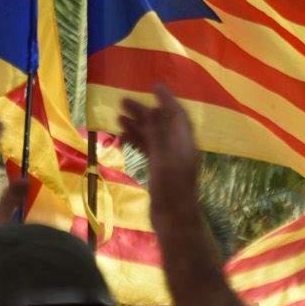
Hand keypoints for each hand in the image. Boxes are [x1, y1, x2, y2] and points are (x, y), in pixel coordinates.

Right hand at [118, 85, 199, 216]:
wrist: (173, 220)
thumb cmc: (171, 189)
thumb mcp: (164, 158)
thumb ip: (159, 134)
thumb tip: (154, 110)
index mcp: (185, 142)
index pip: (177, 114)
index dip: (167, 98)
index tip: (155, 85)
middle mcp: (179, 147)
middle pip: (162, 123)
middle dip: (144, 111)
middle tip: (122, 101)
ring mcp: (170, 159)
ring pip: (153, 136)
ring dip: (137, 125)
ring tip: (119, 117)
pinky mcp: (161, 170)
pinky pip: (148, 149)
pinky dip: (137, 140)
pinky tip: (123, 136)